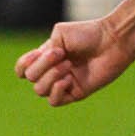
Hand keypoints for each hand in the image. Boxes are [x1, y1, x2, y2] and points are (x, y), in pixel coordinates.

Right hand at [15, 16, 134, 106]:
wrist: (112, 41)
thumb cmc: (88, 34)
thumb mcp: (60, 35)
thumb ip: (45, 49)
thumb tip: (43, 66)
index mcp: (46, 56)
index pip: (22, 69)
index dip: (23, 64)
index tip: (36, 53)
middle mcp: (53, 71)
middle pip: (31, 78)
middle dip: (42, 66)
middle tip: (62, 54)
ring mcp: (64, 83)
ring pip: (40, 91)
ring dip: (51, 76)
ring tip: (68, 65)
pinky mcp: (76, 93)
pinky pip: (54, 101)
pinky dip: (57, 90)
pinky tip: (68, 79)